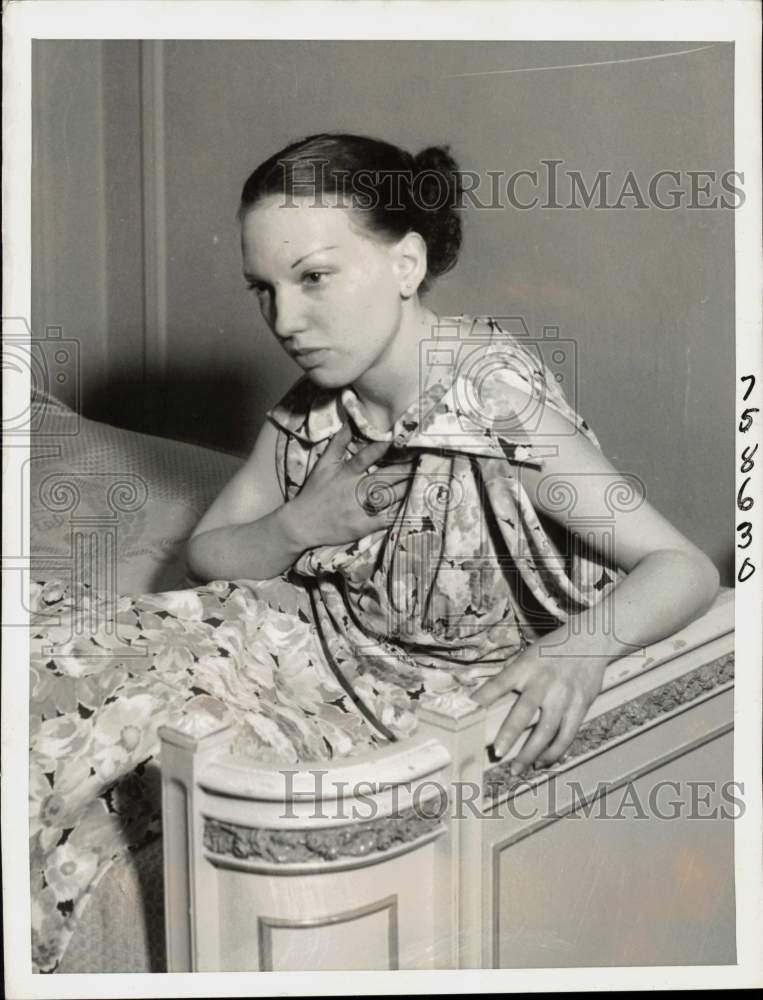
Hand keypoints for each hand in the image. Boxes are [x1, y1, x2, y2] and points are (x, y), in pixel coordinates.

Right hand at [286, 423, 412, 548]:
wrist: (302, 523)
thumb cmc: (314, 491)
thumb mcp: (323, 464)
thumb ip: (337, 443)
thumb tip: (349, 422)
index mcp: (346, 473)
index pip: (364, 457)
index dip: (380, 448)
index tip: (396, 440)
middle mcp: (355, 490)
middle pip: (384, 477)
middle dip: (405, 469)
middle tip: (422, 461)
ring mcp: (360, 509)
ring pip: (389, 496)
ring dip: (407, 487)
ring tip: (423, 479)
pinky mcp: (363, 525)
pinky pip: (386, 519)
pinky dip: (399, 513)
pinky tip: (414, 508)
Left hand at [472, 645, 606, 772]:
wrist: (590, 642)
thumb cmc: (552, 651)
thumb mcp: (527, 657)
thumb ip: (510, 679)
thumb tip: (482, 701)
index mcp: (526, 667)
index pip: (499, 684)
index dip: (483, 698)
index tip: (469, 713)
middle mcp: (544, 682)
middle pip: (525, 711)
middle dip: (510, 733)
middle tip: (497, 752)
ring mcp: (564, 696)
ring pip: (547, 731)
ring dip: (531, 753)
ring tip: (517, 769)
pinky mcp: (580, 707)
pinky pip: (567, 735)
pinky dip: (554, 752)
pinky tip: (541, 762)